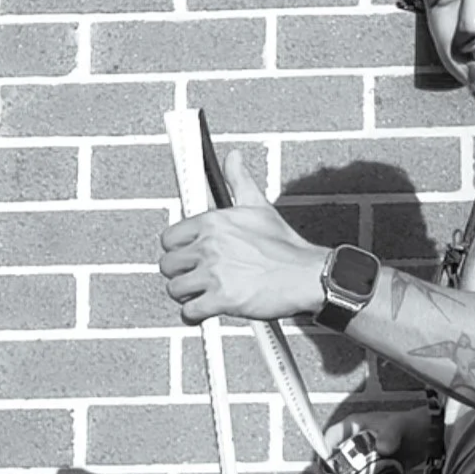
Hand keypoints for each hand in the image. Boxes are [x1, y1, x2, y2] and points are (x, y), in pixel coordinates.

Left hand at [159, 150, 326, 323]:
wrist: (306, 276)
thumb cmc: (285, 246)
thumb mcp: (259, 206)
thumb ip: (239, 180)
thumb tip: (234, 158)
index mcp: (214, 222)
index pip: (170, 237)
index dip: (180, 249)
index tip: (191, 255)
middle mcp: (210, 245)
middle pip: (168, 265)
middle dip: (182, 273)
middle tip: (200, 276)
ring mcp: (214, 273)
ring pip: (175, 289)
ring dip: (188, 295)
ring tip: (206, 292)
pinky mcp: (221, 299)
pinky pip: (189, 312)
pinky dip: (196, 315)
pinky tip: (209, 308)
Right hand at [315, 407, 430, 473]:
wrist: (427, 439)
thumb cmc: (409, 424)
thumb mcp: (397, 426)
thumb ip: (390, 434)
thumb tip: (382, 447)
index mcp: (354, 427)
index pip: (329, 439)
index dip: (323, 455)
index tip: (326, 472)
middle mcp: (354, 444)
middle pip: (331, 462)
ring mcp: (362, 460)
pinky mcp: (371, 473)